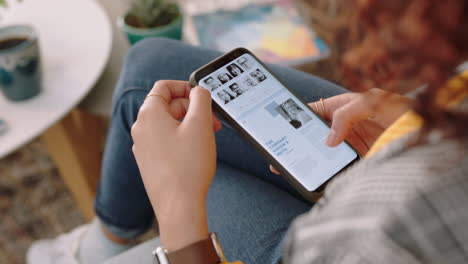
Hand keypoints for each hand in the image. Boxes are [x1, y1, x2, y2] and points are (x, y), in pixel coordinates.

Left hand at [131, 80, 220, 250]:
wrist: (179, 206)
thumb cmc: (188, 167)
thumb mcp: (200, 124)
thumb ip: (201, 99)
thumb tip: (198, 91)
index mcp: (149, 115)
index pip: (163, 87)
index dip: (185, 87)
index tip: (201, 96)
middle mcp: (141, 129)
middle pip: (168, 106)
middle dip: (193, 110)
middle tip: (213, 122)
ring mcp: (143, 147)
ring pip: (169, 125)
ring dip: (190, 125)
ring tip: (208, 138)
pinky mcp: (150, 162)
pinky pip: (166, 141)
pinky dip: (182, 140)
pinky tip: (197, 152)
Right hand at [270, 88, 411, 173]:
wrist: (424, 132)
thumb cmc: (400, 109)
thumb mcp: (372, 102)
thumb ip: (346, 115)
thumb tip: (329, 140)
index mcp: (341, 107)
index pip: (311, 111)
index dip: (294, 117)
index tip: (279, 127)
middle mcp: (342, 126)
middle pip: (312, 135)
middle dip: (295, 142)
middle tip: (280, 152)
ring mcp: (348, 144)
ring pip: (321, 152)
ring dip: (307, 158)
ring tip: (291, 166)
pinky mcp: (357, 160)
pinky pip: (335, 166)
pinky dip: (325, 172)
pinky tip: (316, 176)